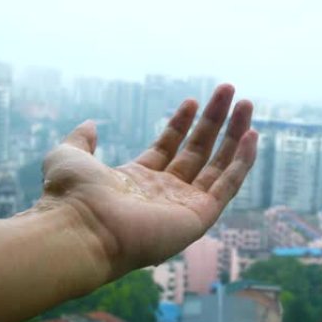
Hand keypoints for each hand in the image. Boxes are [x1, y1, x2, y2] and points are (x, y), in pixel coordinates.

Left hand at [37, 84, 256, 281]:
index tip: (192, 100)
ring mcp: (184, 206)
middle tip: (229, 92)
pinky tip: (251, 136)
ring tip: (246, 104)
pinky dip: (242, 162)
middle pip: (199, 151)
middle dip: (215, 121)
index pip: (169, 147)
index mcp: (139, 181)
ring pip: (219, 166)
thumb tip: (90, 124)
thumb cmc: (71, 197)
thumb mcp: (69, 156)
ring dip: (235, 135)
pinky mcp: (199, 217)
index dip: (182, 123)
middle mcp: (164, 194)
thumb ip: (81, 140)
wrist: (80, 229)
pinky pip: (228, 186)